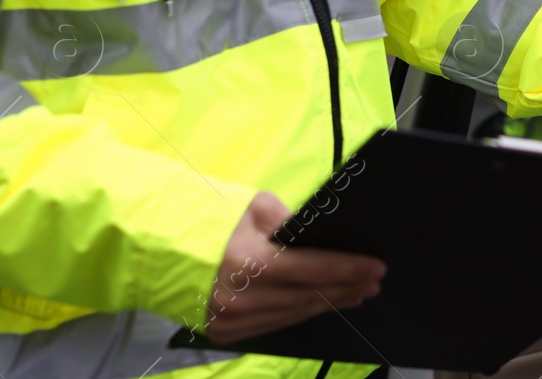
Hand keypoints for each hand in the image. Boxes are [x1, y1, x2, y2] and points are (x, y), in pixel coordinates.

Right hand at [205, 192, 386, 344]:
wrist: (165, 249)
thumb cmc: (216, 221)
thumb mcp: (256, 208)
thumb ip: (292, 222)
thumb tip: (325, 237)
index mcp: (250, 263)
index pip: (314, 269)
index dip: (349, 269)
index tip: (377, 267)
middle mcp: (242, 298)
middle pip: (309, 296)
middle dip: (347, 288)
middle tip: (374, 282)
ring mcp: (232, 321)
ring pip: (295, 314)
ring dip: (329, 304)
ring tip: (356, 294)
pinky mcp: (226, 333)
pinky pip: (276, 324)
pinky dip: (302, 313)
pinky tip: (321, 305)